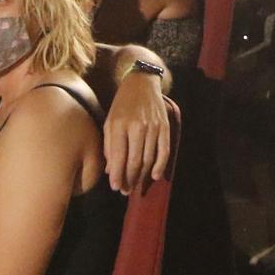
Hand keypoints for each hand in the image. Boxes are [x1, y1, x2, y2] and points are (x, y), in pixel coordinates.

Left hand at [103, 66, 170, 192]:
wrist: (142, 83)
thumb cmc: (122, 104)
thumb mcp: (109, 121)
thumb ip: (109, 146)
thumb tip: (111, 171)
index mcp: (119, 125)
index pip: (119, 157)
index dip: (118, 175)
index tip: (115, 187)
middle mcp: (137, 126)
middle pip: (135, 161)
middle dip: (129, 179)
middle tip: (125, 191)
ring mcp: (153, 126)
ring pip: (149, 159)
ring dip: (142, 176)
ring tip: (135, 185)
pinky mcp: (164, 126)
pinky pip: (164, 151)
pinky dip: (160, 165)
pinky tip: (154, 175)